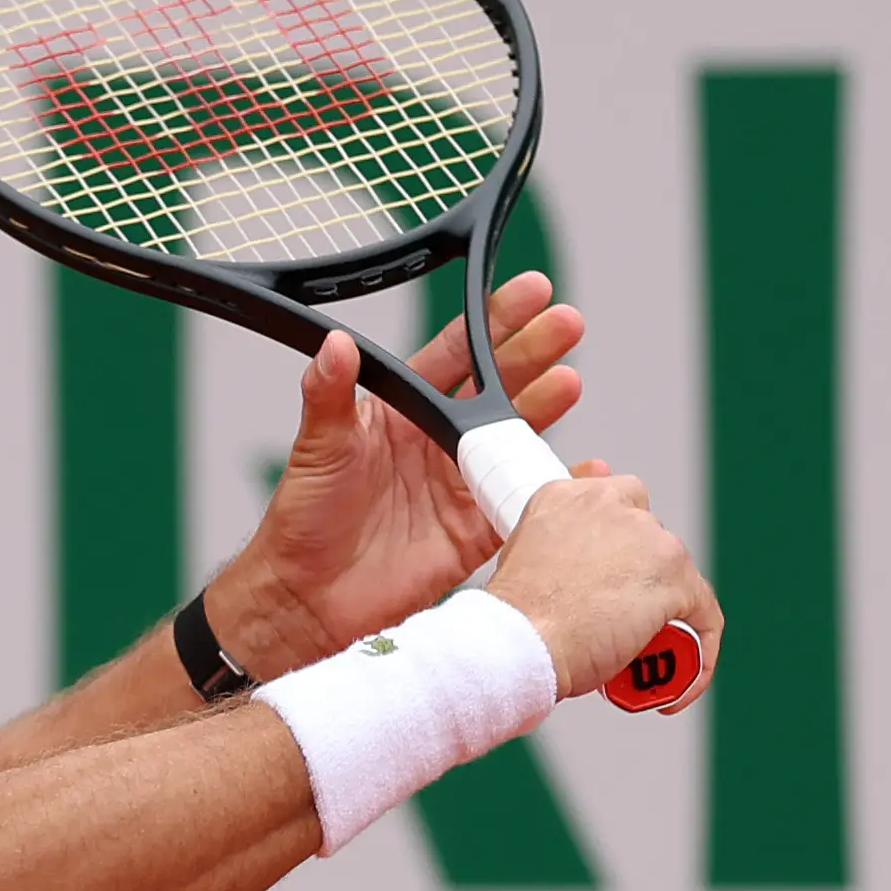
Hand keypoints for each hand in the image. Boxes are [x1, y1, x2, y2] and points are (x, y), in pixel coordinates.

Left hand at [207, 272, 586, 678]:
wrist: (309, 599)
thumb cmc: (304, 519)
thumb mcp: (317, 447)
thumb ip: (329, 395)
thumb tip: (334, 343)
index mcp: (401, 413)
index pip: (455, 355)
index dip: (493, 322)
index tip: (529, 292)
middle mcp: (436, 442)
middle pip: (497, 387)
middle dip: (533, 353)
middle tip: (568, 323)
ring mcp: (459, 485)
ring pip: (516, 437)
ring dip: (546, 408)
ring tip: (571, 378)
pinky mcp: (475, 531)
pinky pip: (525, 501)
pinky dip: (558, 485)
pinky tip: (586, 467)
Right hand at [485, 474, 723, 709]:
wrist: (519, 639)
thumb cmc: (512, 614)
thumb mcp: (517, 558)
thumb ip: (552, 546)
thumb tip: (580, 573)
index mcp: (570, 495)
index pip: (619, 503)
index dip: (619, 544)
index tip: (613, 572)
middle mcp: (613, 504)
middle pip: (650, 539)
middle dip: (641, 580)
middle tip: (616, 619)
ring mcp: (650, 539)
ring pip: (678, 576)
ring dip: (666, 613)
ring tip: (638, 654)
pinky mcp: (675, 579)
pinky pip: (704, 617)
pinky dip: (699, 653)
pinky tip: (675, 684)